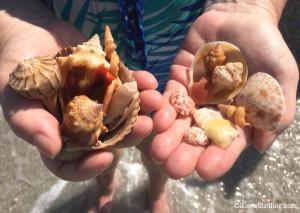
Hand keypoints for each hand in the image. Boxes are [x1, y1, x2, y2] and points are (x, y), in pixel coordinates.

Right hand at [0, 5, 161, 180]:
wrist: (32, 33)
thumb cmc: (16, 67)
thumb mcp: (15, 94)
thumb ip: (29, 122)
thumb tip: (51, 149)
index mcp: (59, 136)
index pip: (72, 164)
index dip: (88, 168)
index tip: (106, 159)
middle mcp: (82, 124)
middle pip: (107, 139)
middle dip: (129, 135)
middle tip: (146, 127)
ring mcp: (98, 103)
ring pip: (123, 114)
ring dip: (141, 109)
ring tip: (155, 101)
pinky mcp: (109, 82)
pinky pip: (127, 86)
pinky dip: (139, 83)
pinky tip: (149, 81)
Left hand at [151, 2, 298, 179]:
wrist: (241, 17)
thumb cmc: (267, 47)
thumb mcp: (282, 77)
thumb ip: (277, 110)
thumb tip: (261, 146)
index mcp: (238, 117)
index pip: (228, 143)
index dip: (218, 158)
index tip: (206, 171)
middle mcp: (213, 112)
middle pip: (198, 137)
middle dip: (186, 153)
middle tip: (174, 169)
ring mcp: (194, 97)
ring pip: (180, 121)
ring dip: (169, 137)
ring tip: (158, 153)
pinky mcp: (179, 80)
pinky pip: (170, 97)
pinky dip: (164, 108)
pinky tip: (158, 120)